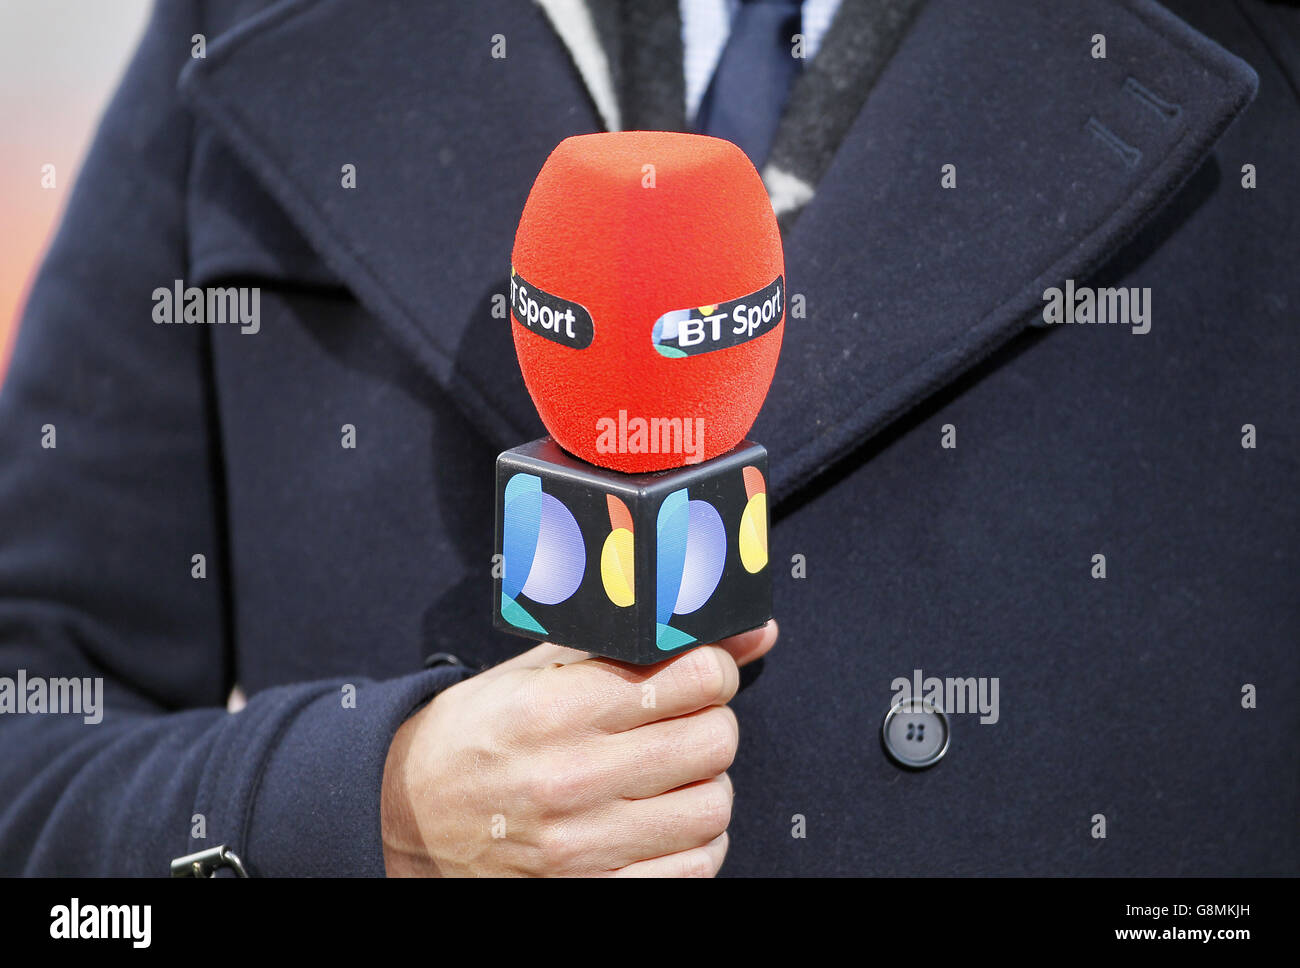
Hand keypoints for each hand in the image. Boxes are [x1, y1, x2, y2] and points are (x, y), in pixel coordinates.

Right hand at [381, 619, 777, 876]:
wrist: (404, 816)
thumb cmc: (477, 734)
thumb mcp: (542, 671)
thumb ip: (641, 645)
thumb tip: (754, 634)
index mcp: (557, 710)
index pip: (697, 677)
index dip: (712, 668)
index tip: (698, 674)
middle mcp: (572, 780)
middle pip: (715, 740)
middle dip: (710, 723)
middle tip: (681, 722)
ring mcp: (583, 848)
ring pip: (714, 807)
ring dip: (703, 786)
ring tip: (667, 776)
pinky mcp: (591, 894)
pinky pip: (694, 869)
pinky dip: (691, 843)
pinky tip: (659, 823)